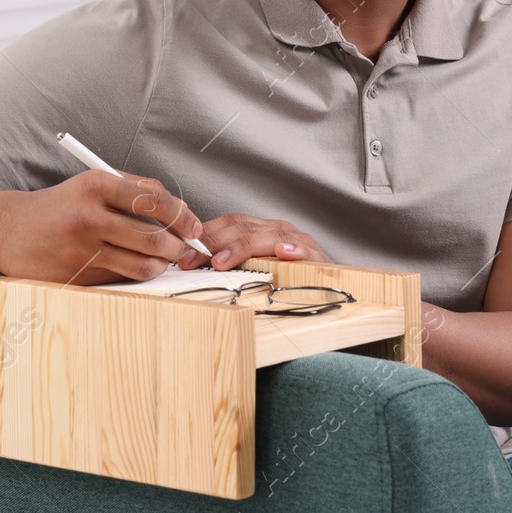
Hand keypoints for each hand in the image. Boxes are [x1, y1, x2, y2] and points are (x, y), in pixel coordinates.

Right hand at [0, 169, 204, 285]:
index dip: (183, 217)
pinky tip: (131, 266)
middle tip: (185, 249)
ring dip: (160, 265)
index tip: (194, 226)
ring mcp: (81, 250)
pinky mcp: (75, 277)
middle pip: (154, 238)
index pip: (155, 201)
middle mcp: (88, 217)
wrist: (9, 229)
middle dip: (178, 247)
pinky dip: (134, 275)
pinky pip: (121, 280)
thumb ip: (135, 189)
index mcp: (96, 185)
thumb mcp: (93, 183)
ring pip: (142, 266)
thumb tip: (180, 209)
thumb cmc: (62, 205)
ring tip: (161, 259)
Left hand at [176, 213, 332, 270]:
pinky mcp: (317, 257)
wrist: (328, 288)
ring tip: (223, 261)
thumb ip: (229, 263)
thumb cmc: (287, 281)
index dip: (204, 236)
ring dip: (243, 247)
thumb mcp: (254, 270)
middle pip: (242, 227)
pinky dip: (294, 249)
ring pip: (267, 236)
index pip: (229, 223)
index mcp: (261, 231)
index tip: (183, 253)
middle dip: (214, 243)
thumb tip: (191, 263)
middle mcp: (277, 231)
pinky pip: (305, 250)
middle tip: (192, 260)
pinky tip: (283, 252)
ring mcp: (298, 241)